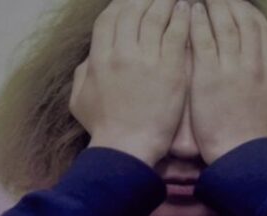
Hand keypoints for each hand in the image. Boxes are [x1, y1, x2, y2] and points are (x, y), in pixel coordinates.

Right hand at [70, 0, 190, 165]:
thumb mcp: (80, 100)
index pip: (109, 19)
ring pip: (156, 18)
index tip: (129, 1)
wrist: (127, 148)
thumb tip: (89, 58)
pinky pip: (176, 35)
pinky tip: (186, 10)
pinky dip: (181, 19)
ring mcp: (146, 60)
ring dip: (164, 2)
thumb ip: (83, 73)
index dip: (119, 5)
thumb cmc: (103, 129)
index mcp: (99, 58)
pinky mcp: (170, 70)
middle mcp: (121, 53)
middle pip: (132, 12)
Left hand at [188, 0, 266, 161]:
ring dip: (215, 5)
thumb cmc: (258, 138)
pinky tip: (192, 12)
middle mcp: (255, 64)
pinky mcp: (209, 76)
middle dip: (232, 3)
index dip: (252, 13)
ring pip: (225, 24)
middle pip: (245, 21)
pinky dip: (199, 22)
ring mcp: (232, 68)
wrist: (242, 156)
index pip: (264, 31)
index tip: (243, 6)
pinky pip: (204, 40)